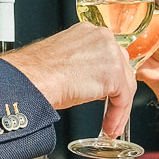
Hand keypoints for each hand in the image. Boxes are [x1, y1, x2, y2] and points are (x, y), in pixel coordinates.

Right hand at [7, 21, 133, 140]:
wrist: (33, 79)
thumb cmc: (38, 74)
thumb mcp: (66, 62)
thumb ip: (84, 65)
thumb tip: (90, 82)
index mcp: (89, 32)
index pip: (109, 56)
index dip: (110, 79)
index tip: (106, 95)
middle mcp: (102, 38)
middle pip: (122, 68)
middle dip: (118, 92)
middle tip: (111, 112)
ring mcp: (110, 54)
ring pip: (125, 84)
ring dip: (118, 107)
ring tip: (110, 124)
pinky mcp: (114, 73)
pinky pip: (123, 99)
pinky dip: (117, 115)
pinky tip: (109, 125)